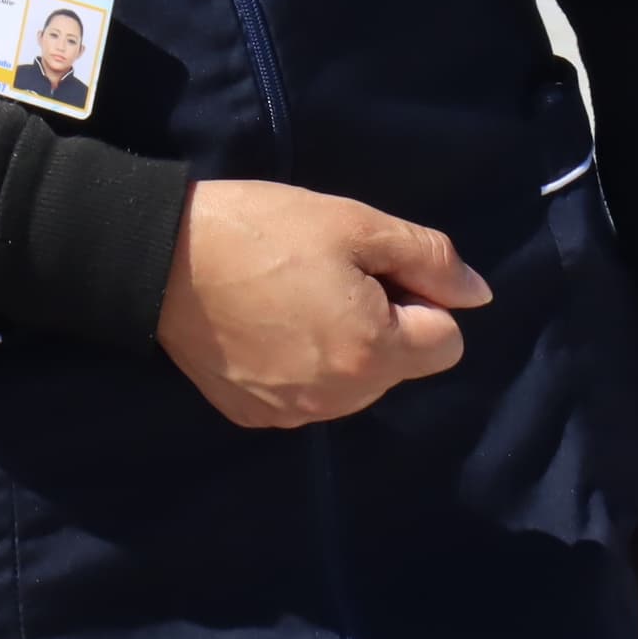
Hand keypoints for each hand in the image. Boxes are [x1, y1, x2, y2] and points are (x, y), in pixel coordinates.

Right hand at [152, 180, 489, 428]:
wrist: (159, 258)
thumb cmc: (262, 230)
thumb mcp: (354, 223)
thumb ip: (428, 259)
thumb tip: (478, 295)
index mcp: (374, 351)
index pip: (446, 341)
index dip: (418, 298)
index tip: (371, 269)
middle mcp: (341, 399)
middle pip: (398, 366)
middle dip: (381, 326)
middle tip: (325, 276)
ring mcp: (294, 414)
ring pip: (352, 385)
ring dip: (341, 349)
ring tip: (289, 300)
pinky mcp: (254, 415)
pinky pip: (304, 396)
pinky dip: (296, 366)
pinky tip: (262, 328)